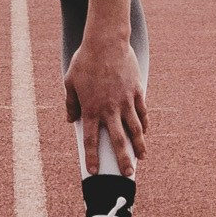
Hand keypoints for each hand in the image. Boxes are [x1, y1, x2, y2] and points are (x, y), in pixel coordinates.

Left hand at [64, 36, 147, 174]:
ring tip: (142, 158)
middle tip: (126, 175)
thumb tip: (70, 119)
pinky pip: (142, 112)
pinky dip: (144, 124)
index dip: (92, 157)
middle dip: (122, 160)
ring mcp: (126, 101)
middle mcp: (110, 109)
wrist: (107, 41)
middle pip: (117, 140)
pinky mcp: (137, 91)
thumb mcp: (70, 81)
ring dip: (139, 146)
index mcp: (91, 109)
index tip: (94, 172)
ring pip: (135, 129)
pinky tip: (145, 133)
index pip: (91, 139)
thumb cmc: (85, 60)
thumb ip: (71, 103)